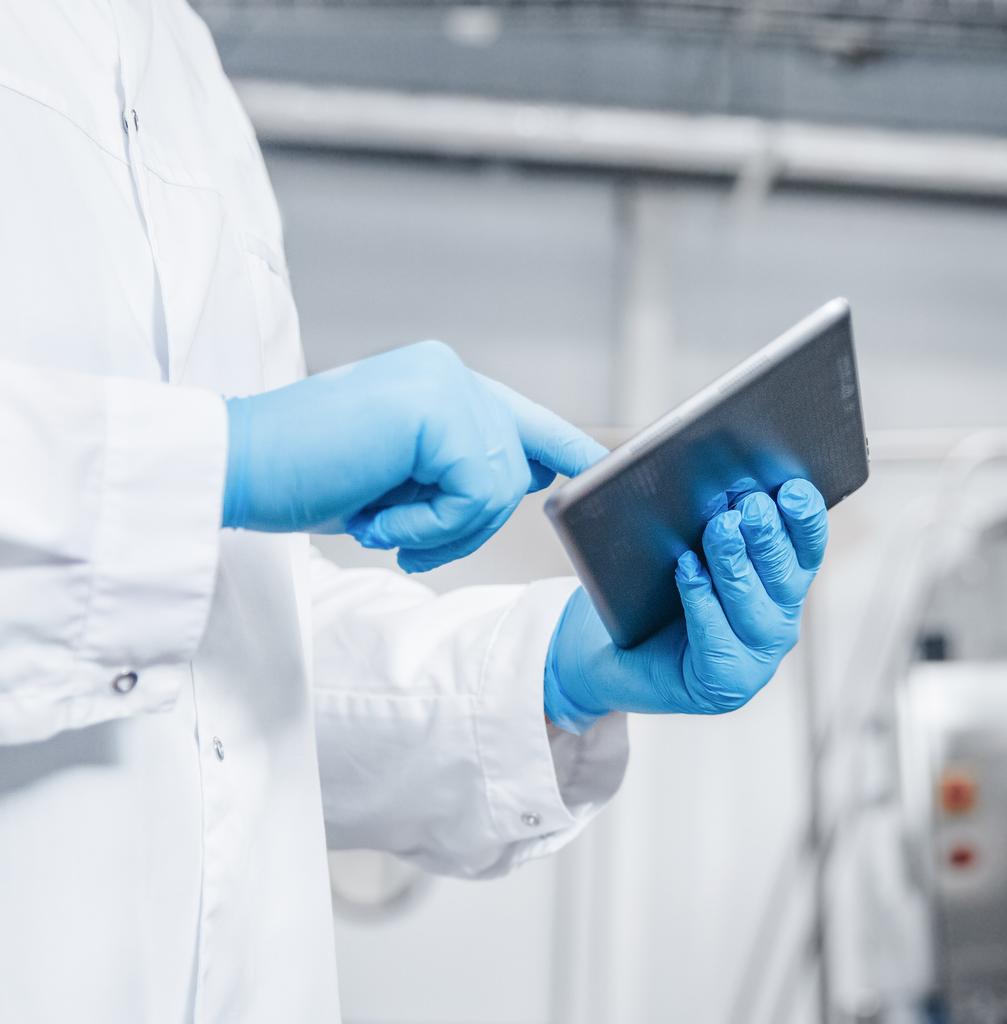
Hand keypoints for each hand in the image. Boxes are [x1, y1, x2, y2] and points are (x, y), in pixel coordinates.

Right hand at [222, 340, 605, 571]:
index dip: (562, 448)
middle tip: (400, 539)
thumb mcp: (398, 477)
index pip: (521, 419)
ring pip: (499, 486)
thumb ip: (459, 469)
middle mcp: (449, 372)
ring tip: (379, 525)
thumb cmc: (300, 477)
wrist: (231, 469)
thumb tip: (535, 476)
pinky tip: (377, 521)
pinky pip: (474, 494)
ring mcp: (445, 384)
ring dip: (441, 529)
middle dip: (465, 524)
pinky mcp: (436, 410)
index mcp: (439, 382)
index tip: (595, 468)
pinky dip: (429, 526)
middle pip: (513, 469)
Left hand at [543, 479, 828, 730]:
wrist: (607, 651)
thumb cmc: (646, 591)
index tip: (792, 489)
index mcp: (779, 581)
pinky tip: (687, 570)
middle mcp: (777, 620)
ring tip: (719, 530)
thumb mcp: (677, 539)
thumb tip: (669, 457)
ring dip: (737, 565)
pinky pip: (718, 640)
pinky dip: (703, 602)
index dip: (806, 519)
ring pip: (755, 608)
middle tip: (749, 505)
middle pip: (786, 576)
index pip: (807, 547)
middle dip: (769, 537)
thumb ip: (686, 503)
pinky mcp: (725, 684)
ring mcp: (756, 658)